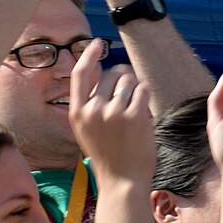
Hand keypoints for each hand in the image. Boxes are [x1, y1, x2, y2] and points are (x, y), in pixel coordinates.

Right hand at [68, 37, 153, 185]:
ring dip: (136, 89)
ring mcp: (113, 112)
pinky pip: (143, 91)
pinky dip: (145, 98)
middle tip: (130, 95)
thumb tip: (102, 73)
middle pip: (111, 74)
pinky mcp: (135, 116)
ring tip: (135, 110)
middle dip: (124, 78)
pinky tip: (144, 114)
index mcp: (77, 112)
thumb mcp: (87, 129)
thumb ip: (90, 104)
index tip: (97, 43)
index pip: (80, 74)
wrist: (122, 179)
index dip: (88, 55)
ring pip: (129, 81)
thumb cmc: (109, 154)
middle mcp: (92, 109)